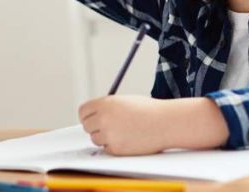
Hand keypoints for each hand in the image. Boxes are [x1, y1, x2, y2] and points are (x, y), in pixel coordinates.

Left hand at [78, 95, 228, 154]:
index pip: (82, 111)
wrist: (166, 123)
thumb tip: (91, 116)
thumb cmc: (148, 110)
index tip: (91, 119)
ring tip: (123, 132)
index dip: (87, 115)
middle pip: (86, 126)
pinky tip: (128, 139)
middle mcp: (103, 118)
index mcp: (105, 103)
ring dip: (105, 137)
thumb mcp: (123, 101)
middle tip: (108, 127)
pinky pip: (107, 149)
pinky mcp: (116, 148)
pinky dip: (114, 146)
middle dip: (95, 127)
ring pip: (95, 139)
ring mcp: (109, 134)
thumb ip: (106, 107)